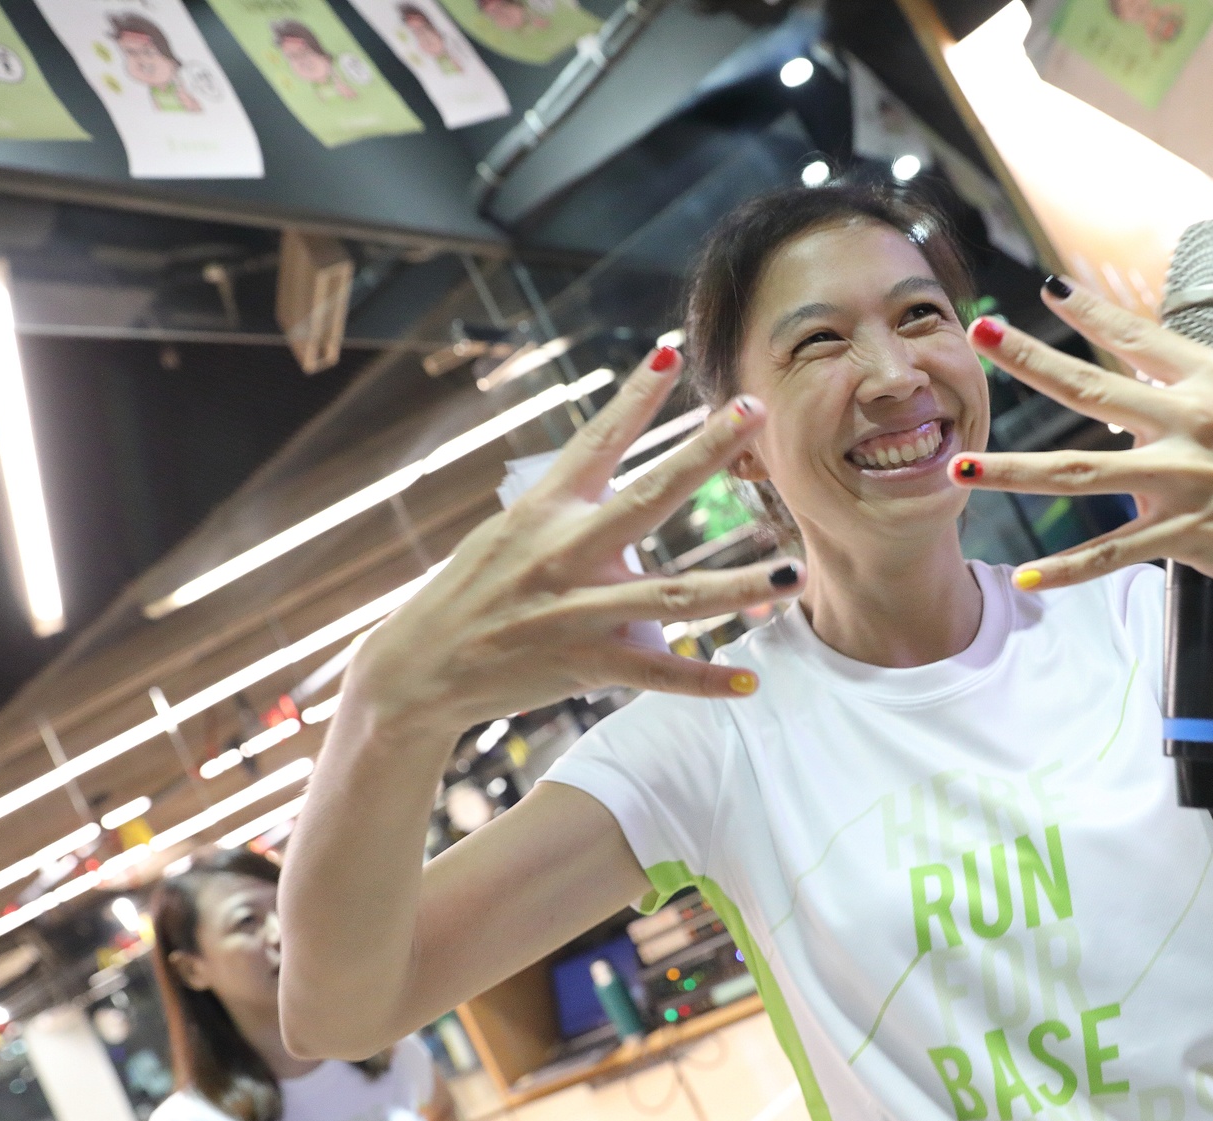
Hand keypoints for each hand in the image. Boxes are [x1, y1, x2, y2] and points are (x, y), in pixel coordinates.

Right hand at [344, 352, 803, 735]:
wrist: (419, 669)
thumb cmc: (475, 592)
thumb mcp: (512, 533)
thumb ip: (577, 517)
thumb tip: (638, 504)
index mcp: (545, 509)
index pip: (597, 439)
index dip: (635, 395)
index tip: (671, 349)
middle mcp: (564, 551)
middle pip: (649, 495)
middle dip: (704, 451)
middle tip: (755, 408)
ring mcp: (577, 610)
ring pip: (672, 598)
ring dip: (738, 586)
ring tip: (794, 573)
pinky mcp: (584, 664)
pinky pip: (656, 675)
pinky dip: (703, 680)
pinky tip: (750, 679)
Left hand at [957, 283, 1212, 671]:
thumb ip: (1186, 390)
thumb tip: (1126, 381)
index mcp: (1211, 380)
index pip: (1137, 337)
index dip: (1089, 313)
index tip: (1045, 290)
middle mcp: (1191, 422)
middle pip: (1091, 387)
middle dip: (1029, 360)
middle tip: (980, 335)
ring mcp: (1185, 480)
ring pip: (1079, 473)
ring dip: (1013, 471)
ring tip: (960, 468)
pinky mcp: (1186, 535)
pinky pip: (1112, 555)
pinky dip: (1066, 570)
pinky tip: (1026, 576)